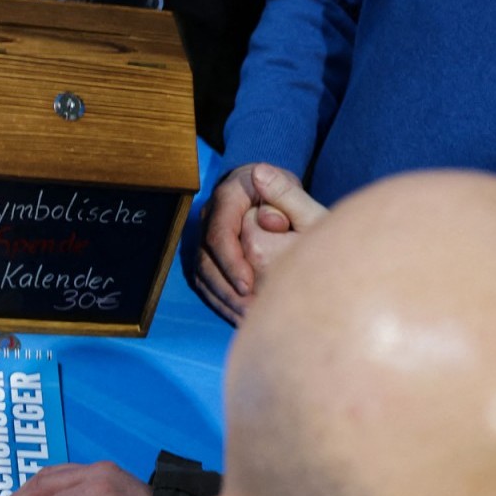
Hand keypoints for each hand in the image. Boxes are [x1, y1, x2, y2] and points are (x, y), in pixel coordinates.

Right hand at [195, 163, 327, 322]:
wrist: (269, 192)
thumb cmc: (286, 194)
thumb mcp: (292, 189)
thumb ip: (283, 190)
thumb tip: (260, 176)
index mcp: (227, 198)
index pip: (219, 234)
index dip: (231, 263)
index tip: (248, 286)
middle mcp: (209, 216)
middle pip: (206, 259)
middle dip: (225, 290)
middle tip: (247, 312)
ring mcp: (204, 236)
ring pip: (202, 273)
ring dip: (222, 299)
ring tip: (244, 320)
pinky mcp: (207, 253)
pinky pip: (206, 280)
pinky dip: (220, 300)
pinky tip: (238, 316)